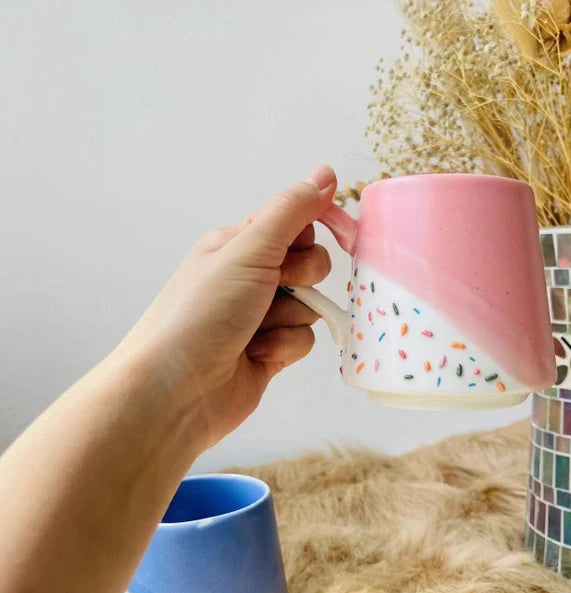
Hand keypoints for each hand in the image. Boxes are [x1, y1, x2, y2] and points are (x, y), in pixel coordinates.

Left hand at [117, 165, 336, 449]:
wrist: (174, 392)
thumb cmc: (202, 313)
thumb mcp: (248, 251)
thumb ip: (291, 212)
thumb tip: (325, 172)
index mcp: (239, 243)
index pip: (296, 219)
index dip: (322, 223)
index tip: (345, 233)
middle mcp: (250, 276)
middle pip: (311, 263)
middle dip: (303, 277)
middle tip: (277, 286)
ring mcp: (260, 316)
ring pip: (310, 305)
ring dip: (290, 317)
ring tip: (256, 330)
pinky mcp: (269, 351)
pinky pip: (303, 338)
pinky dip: (285, 346)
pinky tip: (257, 355)